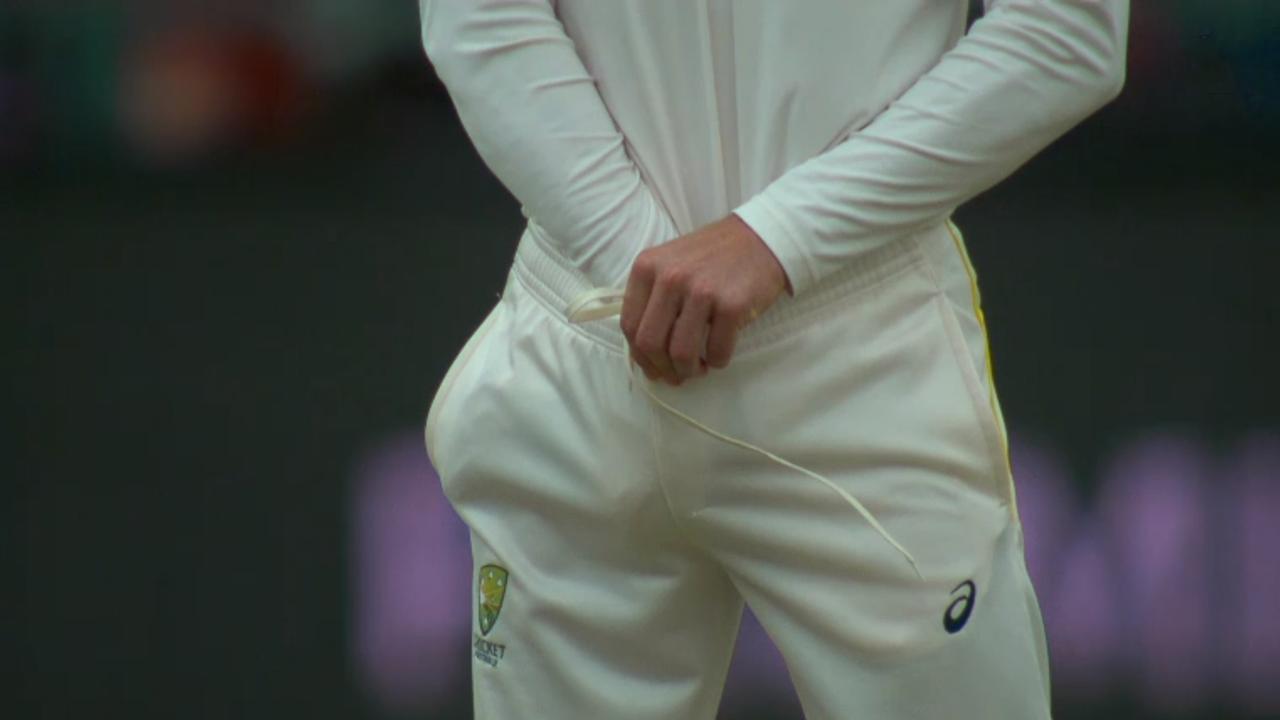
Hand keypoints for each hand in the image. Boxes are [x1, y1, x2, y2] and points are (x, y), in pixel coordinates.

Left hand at [620, 214, 790, 385]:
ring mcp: (701, 290)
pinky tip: (719, 355)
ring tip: (698, 368)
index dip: (639, 355)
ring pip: (681, 353)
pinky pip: (717, 351)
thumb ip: (652, 299)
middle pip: (650, 343)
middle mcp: (670, 277)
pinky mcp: (732, 304)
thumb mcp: (670, 264)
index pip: (629, 325)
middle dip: (662, 368)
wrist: (761, 238)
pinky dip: (717, 362)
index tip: (653, 367)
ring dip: (689, 371)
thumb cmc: (712, 257)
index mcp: (647, 267)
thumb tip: (643, 353)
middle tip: (676, 375)